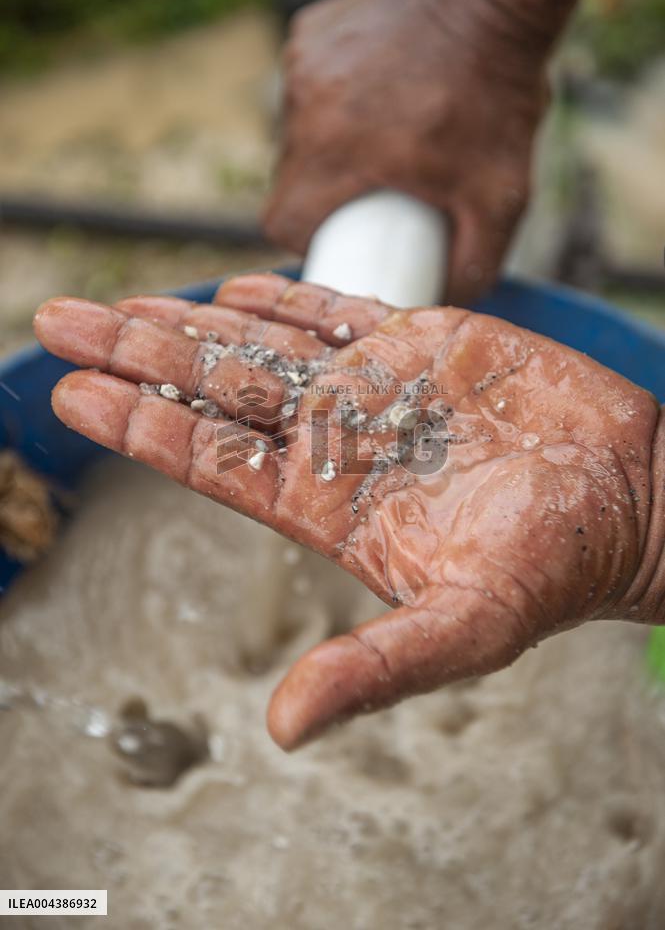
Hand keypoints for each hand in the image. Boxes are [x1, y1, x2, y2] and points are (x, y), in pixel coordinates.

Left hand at [34, 275, 664, 748]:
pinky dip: (284, 296)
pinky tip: (236, 286)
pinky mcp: (424, 346)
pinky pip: (337, 312)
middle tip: (62, 320)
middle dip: (136, 356)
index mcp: (330, 505)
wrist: (633, 502)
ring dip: (191, 321)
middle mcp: (338, 444)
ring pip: (262, 346)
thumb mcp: (465, 629)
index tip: (74, 392)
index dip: (140, 425)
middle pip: (215, 392)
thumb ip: (374, 670)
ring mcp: (376, 391)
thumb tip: (286, 729)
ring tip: (120, 301)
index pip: (210, 459)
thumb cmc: (557, 569)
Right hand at [264, 0, 549, 302]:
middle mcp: (306, 107)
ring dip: (334, 141)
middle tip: (380, 181)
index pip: (283, 222)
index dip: (308, 238)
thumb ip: (477, 262)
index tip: (341, 232)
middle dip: (331, 189)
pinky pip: (308, 83)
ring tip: (386, 130)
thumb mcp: (500, 195)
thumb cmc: (495, 96)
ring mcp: (303, 62)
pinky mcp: (309, 31)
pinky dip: (337, 95)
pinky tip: (378, 87)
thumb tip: (450, 302)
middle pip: (293, 177)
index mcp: (335, 154)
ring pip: (299, 130)